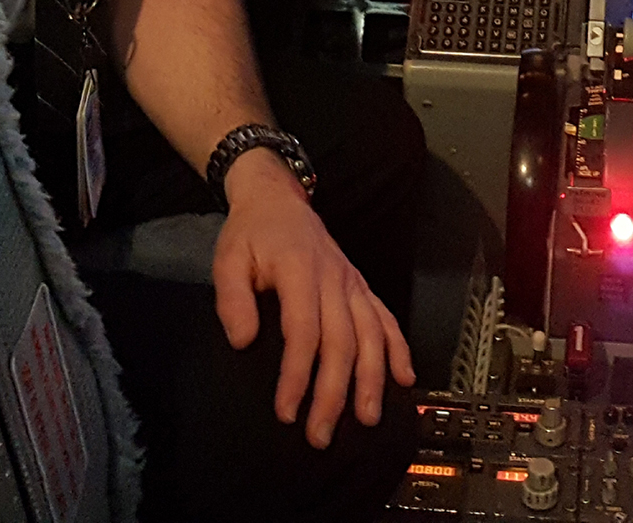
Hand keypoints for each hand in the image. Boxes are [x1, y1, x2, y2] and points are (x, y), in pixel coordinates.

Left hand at [212, 149, 414, 449]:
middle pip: (341, 341)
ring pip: (370, 334)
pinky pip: (386, 318)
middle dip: (334, 392)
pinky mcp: (360, 286)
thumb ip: (232, 298)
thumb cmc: (251, 233)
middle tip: (321, 433)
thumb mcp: (228, 258)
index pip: (304, 330)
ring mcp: (351, 282)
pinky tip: (405, 378)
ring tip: (368, 418)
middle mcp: (333, 277)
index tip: (287, 410)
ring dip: (371, 378)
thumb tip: (243, 341)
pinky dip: (398, 348)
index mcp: (298, 269)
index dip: (297, 374)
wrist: (277, 199)